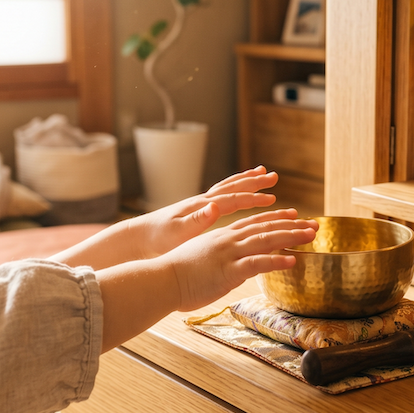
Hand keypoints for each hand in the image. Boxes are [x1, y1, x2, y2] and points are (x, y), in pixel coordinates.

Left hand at [126, 166, 284, 258]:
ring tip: (262, 174)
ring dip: (246, 181)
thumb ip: (196, 220)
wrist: (140, 237)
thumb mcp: (177, 232)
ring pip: (228, 188)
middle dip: (254, 182)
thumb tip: (214, 206)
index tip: (272, 199)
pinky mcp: (197, 210)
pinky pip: (222, 196)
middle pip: (233, 187)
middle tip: (273, 176)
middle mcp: (202, 201)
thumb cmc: (158, 238)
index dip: (252, 199)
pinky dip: (234, 190)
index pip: (232, 200)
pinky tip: (239, 193)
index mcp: (200, 207)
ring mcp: (200, 204)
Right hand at [163, 210, 318, 311]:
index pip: (255, 223)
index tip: (295, 215)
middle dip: (293, 225)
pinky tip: (293, 261)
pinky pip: (258, 263)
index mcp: (222, 236)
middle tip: (314, 225)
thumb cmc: (176, 274)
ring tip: (311, 236)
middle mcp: (229, 240)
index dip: (277, 218)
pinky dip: (277, 261)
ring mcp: (229, 254)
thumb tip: (233, 266)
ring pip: (266, 240)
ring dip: (292, 236)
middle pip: (266, 228)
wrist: (162, 279)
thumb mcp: (201, 259)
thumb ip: (220, 258)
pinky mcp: (229, 270)